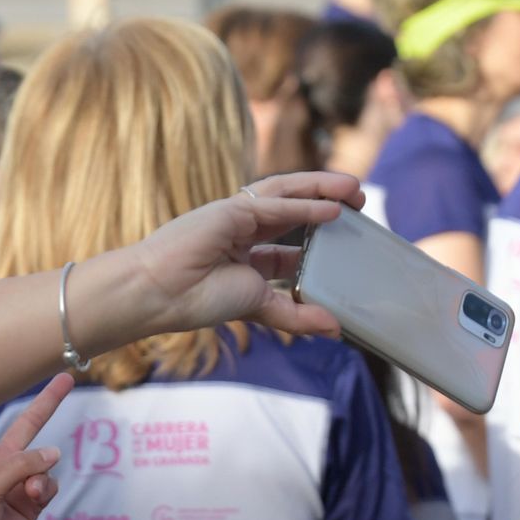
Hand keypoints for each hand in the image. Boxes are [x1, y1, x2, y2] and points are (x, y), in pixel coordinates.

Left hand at [0, 374, 72, 519]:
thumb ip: (19, 466)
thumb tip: (53, 454)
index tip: (3, 363)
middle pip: (23, 424)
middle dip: (45, 403)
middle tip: (65, 377)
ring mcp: (15, 482)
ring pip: (42, 460)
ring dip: (41, 470)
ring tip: (30, 490)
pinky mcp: (31, 502)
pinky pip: (48, 483)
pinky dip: (46, 488)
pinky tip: (36, 499)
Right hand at [128, 171, 362, 339]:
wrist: (158, 294)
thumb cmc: (195, 300)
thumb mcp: (257, 307)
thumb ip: (295, 316)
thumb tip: (335, 329)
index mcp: (241, 256)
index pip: (286, 244)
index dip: (317, 241)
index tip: (346, 243)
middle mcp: (239, 232)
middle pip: (292, 211)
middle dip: (326, 205)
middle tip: (361, 205)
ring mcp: (234, 218)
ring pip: (286, 196)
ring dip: (322, 189)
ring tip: (355, 191)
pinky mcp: (230, 211)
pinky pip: (275, 204)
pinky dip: (306, 204)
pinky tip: (333, 207)